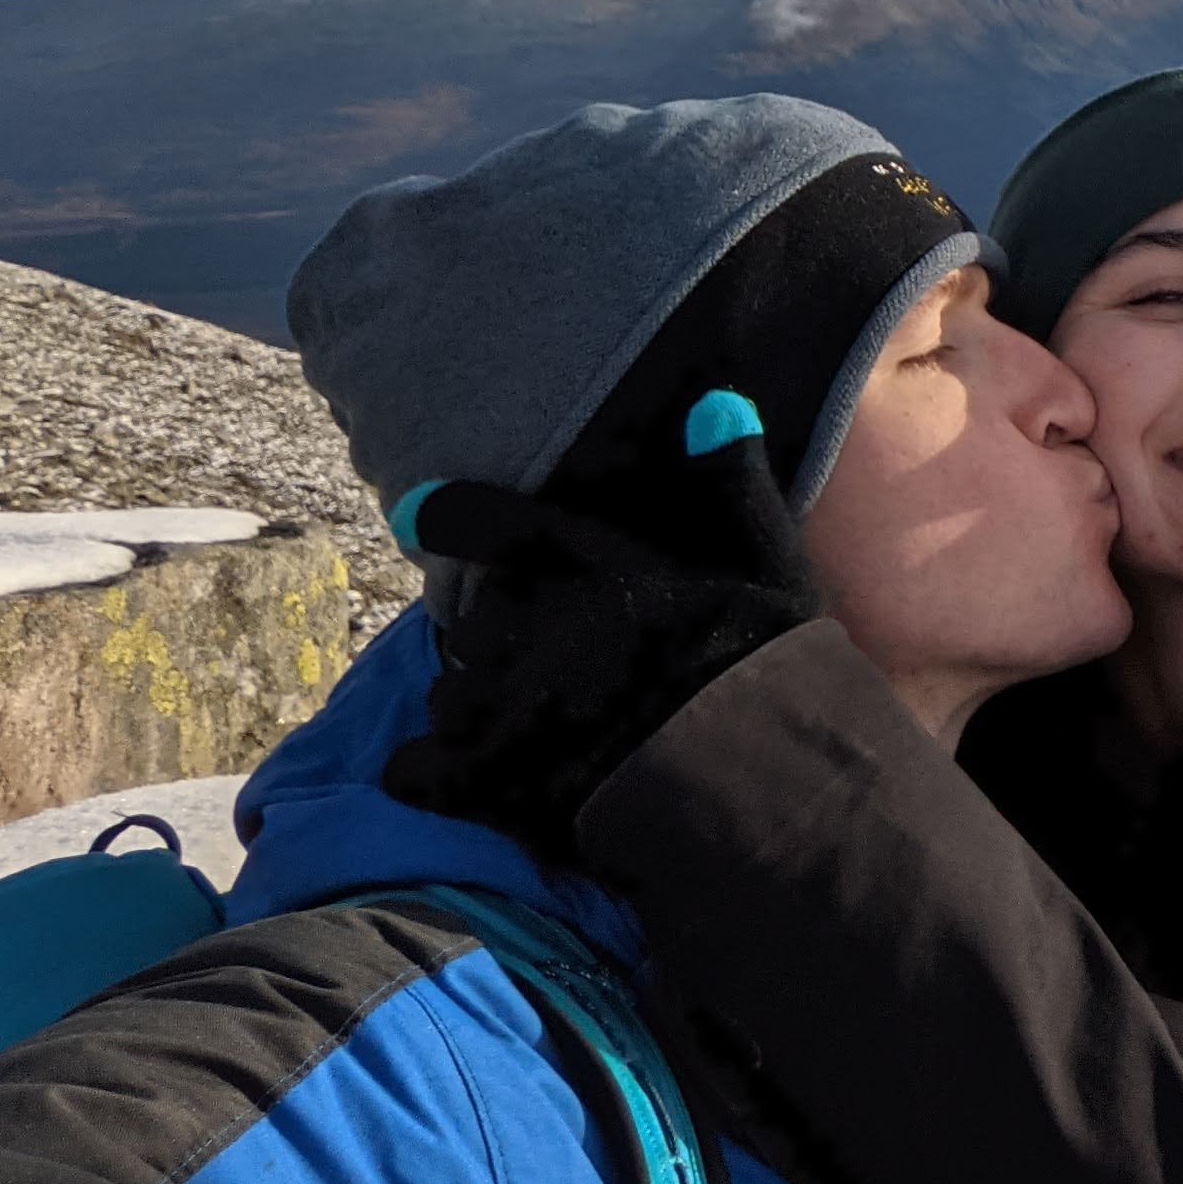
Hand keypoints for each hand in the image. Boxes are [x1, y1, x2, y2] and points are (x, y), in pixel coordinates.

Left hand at [383, 393, 824, 861]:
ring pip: (447, 694)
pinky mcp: (486, 781)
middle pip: (471, 624)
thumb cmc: (765, 666)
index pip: (494, 522)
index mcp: (588, 565)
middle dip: (495, 645)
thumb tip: (717, 403)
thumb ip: (732, 482)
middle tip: (539, 670)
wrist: (755, 776)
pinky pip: (415, 768)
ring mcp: (502, 703)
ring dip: (473, 710)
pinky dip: (431, 772)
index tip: (423, 511)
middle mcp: (532, 625)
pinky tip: (465, 779)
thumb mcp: (768, 560)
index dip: (452, 516)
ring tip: (519, 731)